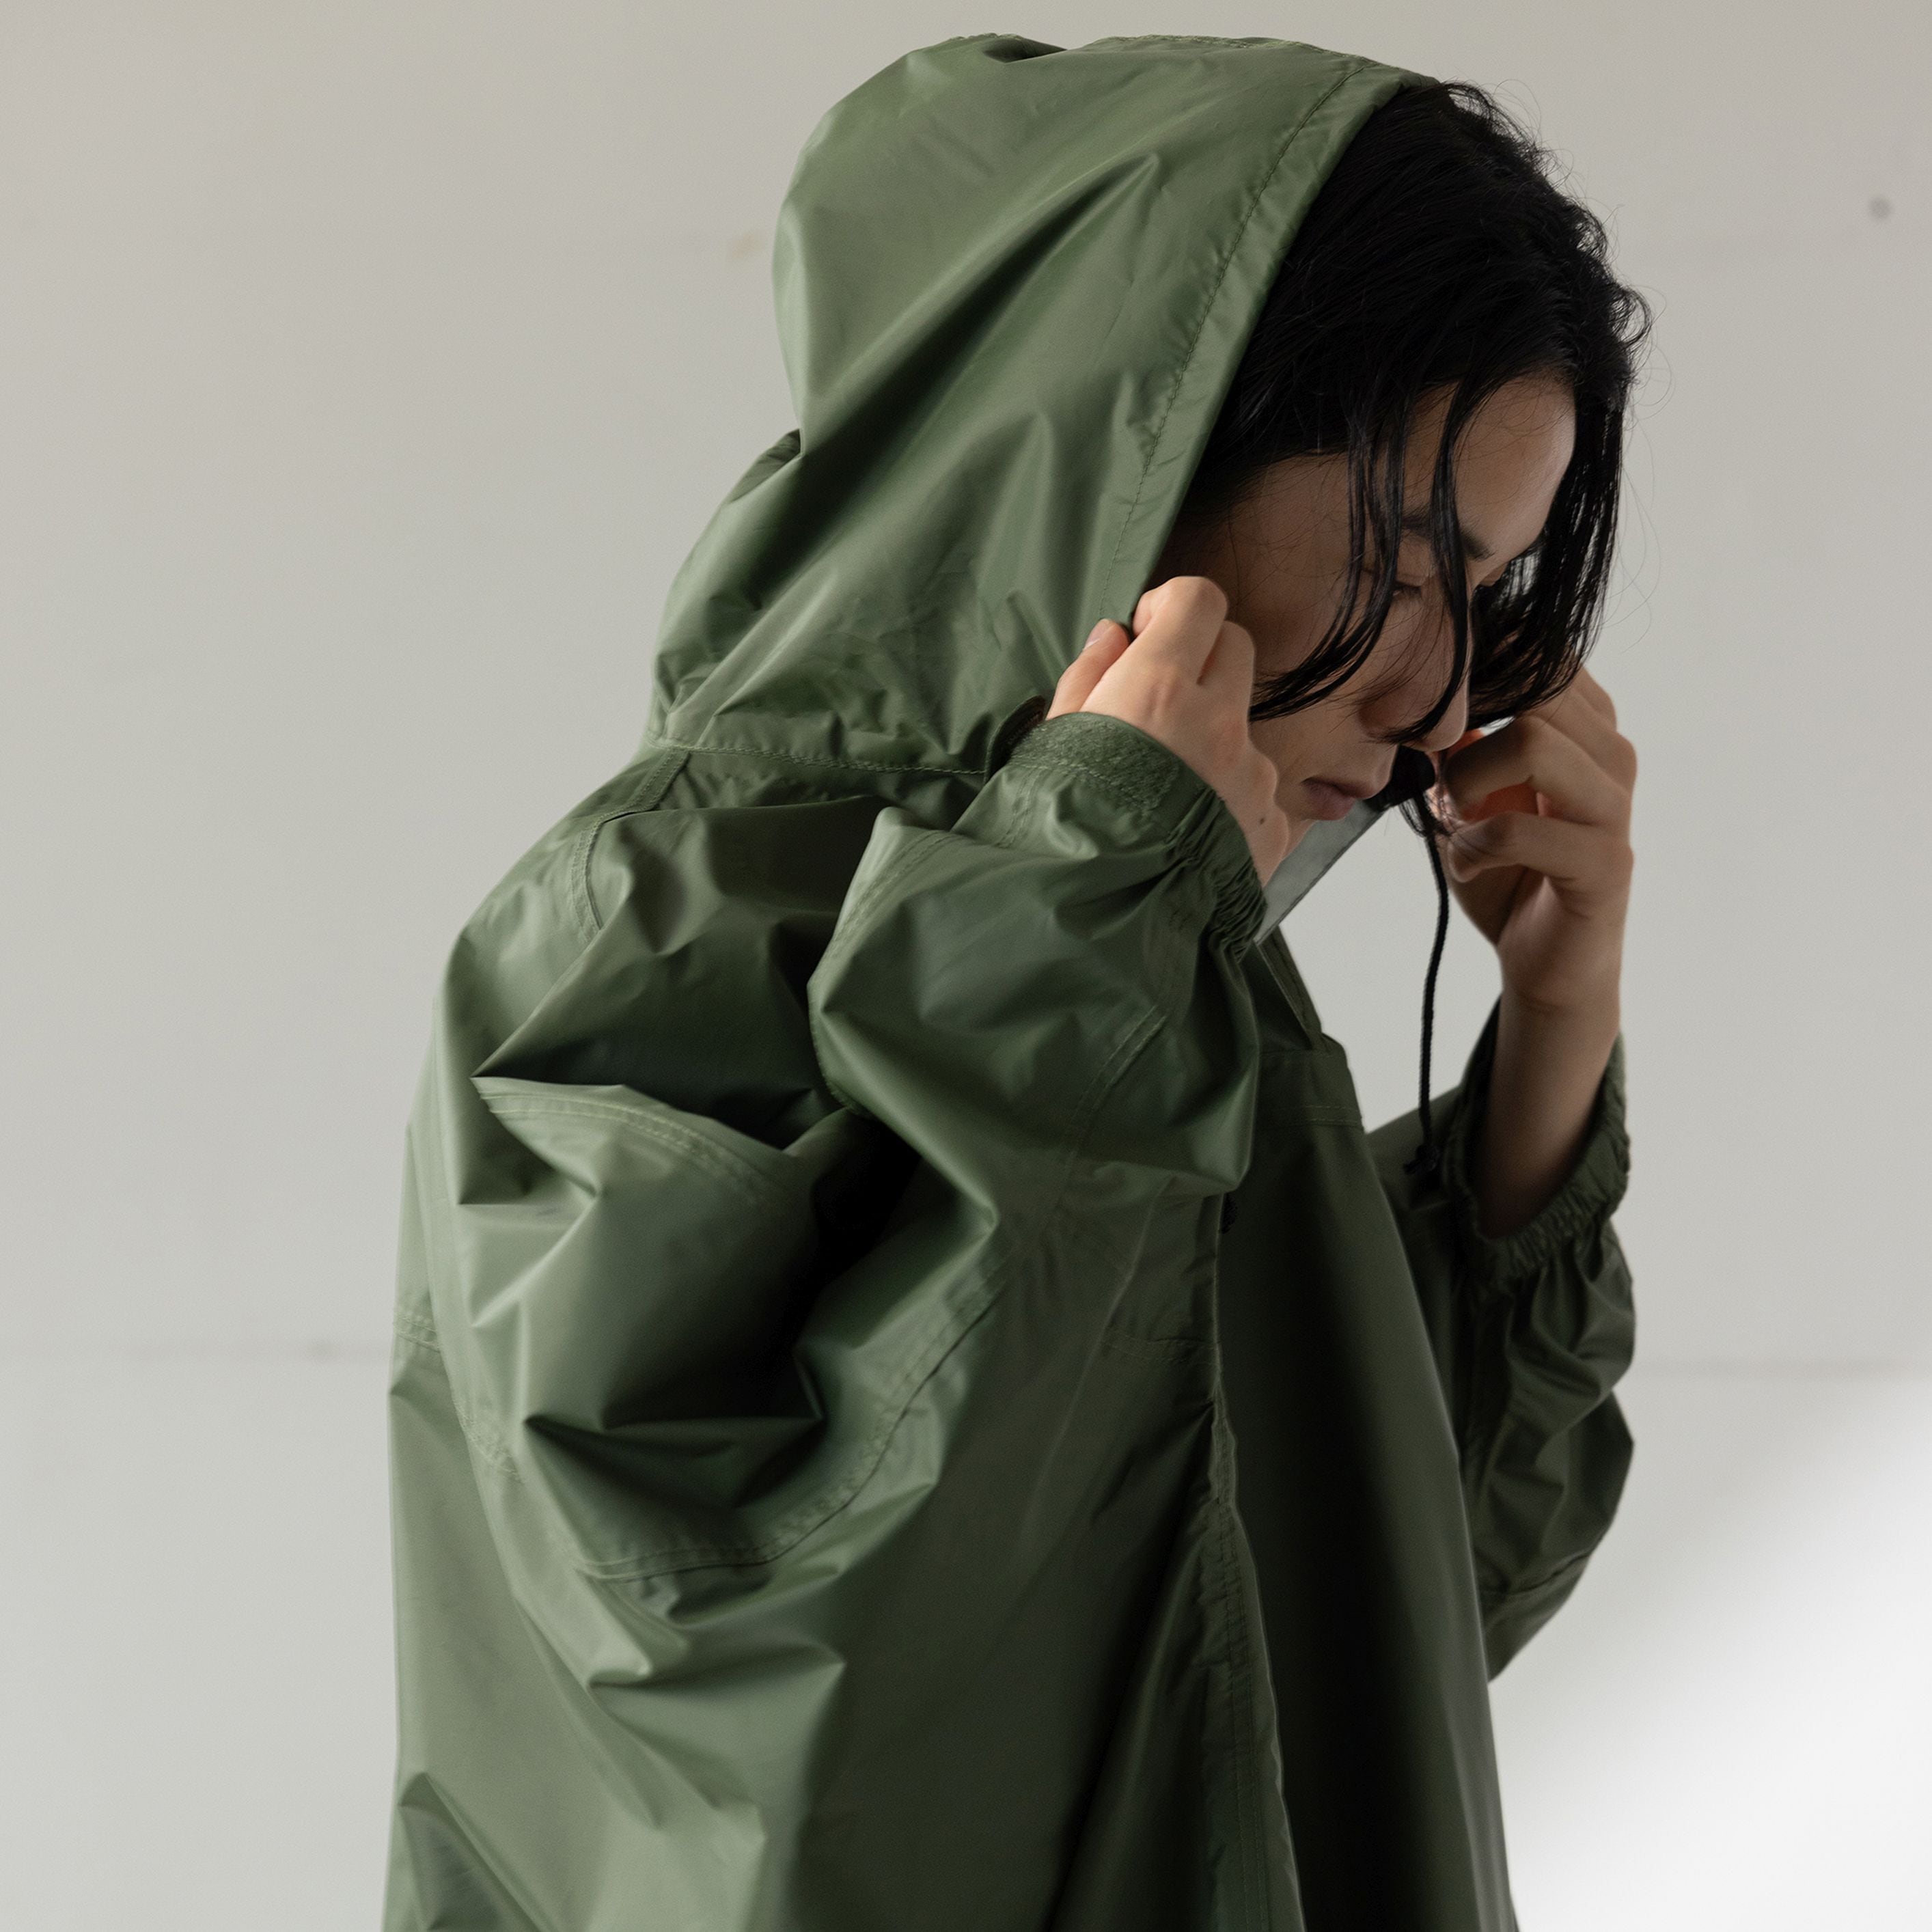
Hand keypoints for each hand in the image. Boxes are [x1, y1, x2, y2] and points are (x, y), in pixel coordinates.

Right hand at [1047, 576, 1292, 883]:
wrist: (1099, 930)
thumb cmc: (1061, 839)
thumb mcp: (1051, 746)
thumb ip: (1089, 679)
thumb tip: (1114, 638)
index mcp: (1159, 689)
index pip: (1199, 601)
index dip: (1173, 607)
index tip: (1148, 631)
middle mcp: (1220, 724)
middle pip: (1235, 647)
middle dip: (1201, 657)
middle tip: (1158, 698)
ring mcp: (1253, 776)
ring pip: (1244, 727)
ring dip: (1212, 738)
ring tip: (1163, 792)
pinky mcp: (1272, 826)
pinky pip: (1257, 790)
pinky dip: (1227, 799)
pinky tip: (1188, 831)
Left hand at [1430, 664, 1635, 1019]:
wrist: (1545, 962)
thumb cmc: (1508, 872)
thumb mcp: (1471, 794)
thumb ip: (1458, 742)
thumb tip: (1428, 690)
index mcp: (1587, 728)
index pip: (1541, 653)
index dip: (1477, 674)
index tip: (1435, 724)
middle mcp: (1612, 755)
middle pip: (1536, 682)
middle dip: (1465, 728)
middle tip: (1445, 782)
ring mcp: (1615, 807)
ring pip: (1533, 741)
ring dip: (1468, 780)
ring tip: (1457, 817)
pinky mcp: (1606, 863)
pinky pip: (1519, 829)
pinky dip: (1472, 846)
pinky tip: (1468, 863)